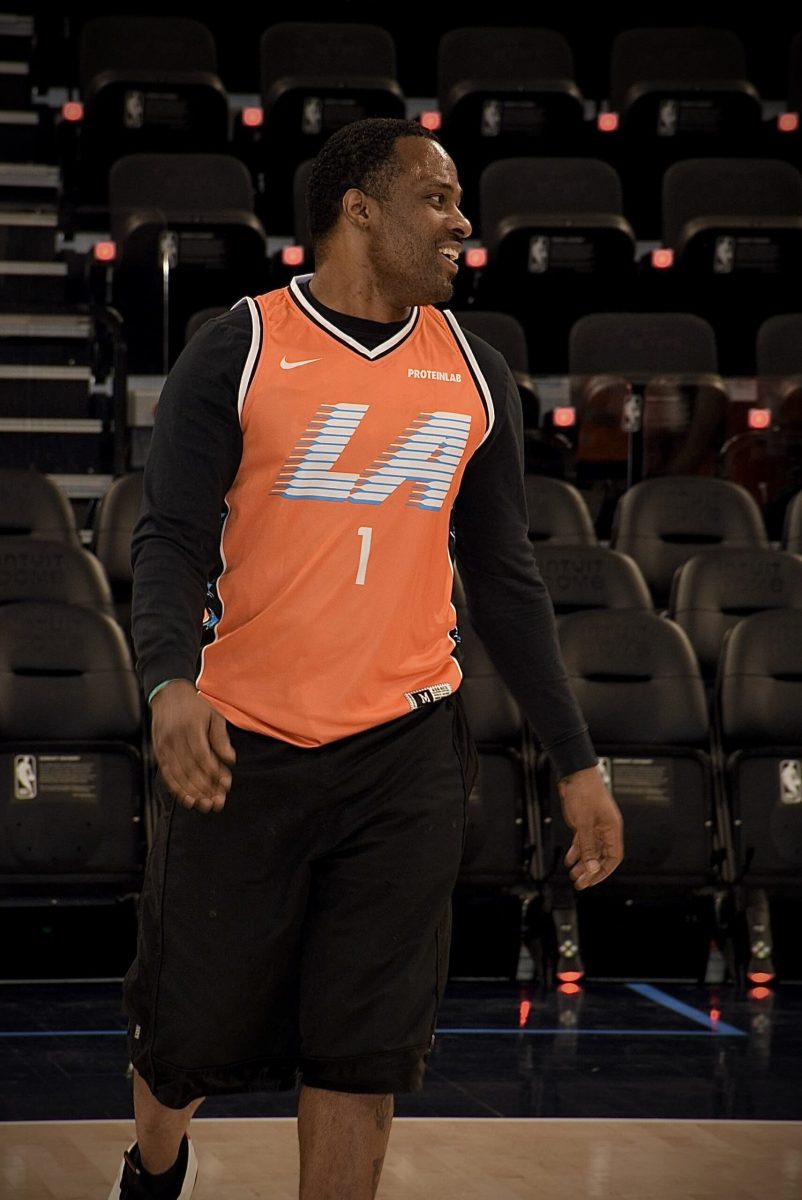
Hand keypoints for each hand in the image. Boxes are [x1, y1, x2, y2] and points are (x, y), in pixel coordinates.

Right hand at [150, 680, 235, 812]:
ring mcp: (164, 746)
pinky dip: (176, 789)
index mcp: (190, 728)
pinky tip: (186, 798)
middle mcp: (175, 739)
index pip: (202, 756)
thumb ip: (221, 738)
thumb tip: (230, 759)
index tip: (225, 784)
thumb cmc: (194, 704)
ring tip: (204, 804)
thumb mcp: (213, 715)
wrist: (168, 693)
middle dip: (204, 788)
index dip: (214, 773)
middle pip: (190, 769)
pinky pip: (167, 774)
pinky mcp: (159, 752)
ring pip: (178, 775)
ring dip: (192, 793)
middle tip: (217, 802)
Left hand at [558, 765, 622, 889]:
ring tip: (573, 875)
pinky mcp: (584, 823)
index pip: (613, 858)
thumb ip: (588, 847)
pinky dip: (576, 852)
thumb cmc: (585, 792)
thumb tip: (592, 868)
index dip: (604, 871)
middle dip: (591, 871)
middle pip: (601, 857)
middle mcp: (605, 830)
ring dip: (582, 864)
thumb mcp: (584, 823)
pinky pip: (582, 842)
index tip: (592, 881)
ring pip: (591, 851)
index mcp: (612, 830)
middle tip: (580, 883)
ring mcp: (595, 827)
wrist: (575, 775)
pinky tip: (569, 860)